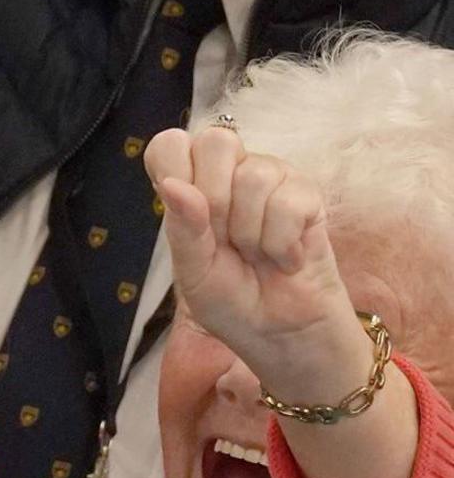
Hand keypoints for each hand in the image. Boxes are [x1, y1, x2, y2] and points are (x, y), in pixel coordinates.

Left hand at [148, 124, 373, 398]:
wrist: (283, 334)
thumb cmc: (231, 303)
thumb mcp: (194, 273)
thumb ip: (183, 228)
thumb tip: (173, 184)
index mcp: (188, 186)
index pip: (169, 144)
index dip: (175, 169)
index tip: (189, 211)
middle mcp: (229, 174)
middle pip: (217, 142)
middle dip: (217, 201)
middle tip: (226, 240)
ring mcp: (271, 180)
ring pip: (255, 175)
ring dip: (252, 231)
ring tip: (257, 255)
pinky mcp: (308, 196)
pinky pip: (290, 201)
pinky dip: (283, 242)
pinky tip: (285, 259)